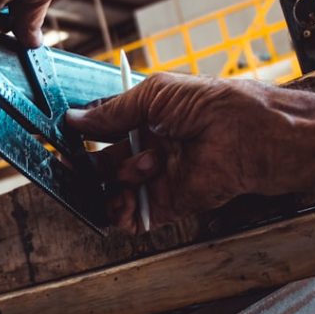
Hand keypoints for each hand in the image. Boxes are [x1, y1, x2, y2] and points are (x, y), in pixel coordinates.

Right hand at [66, 73, 288, 231]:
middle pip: (106, 164)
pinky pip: (135, 217)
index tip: (67, 138)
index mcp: (149, 119)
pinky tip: (124, 204)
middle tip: (76, 166)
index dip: (86, 136)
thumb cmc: (211, 106)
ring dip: (113, 186)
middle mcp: (151, 149)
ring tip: (132, 175)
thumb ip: (114, 111)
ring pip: (116, 191)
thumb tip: (76, 119)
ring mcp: (159, 178)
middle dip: (90, 167)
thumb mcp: (155, 95)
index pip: (107, 130)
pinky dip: (123, 215)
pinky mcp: (170, 205)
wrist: (247, 137)